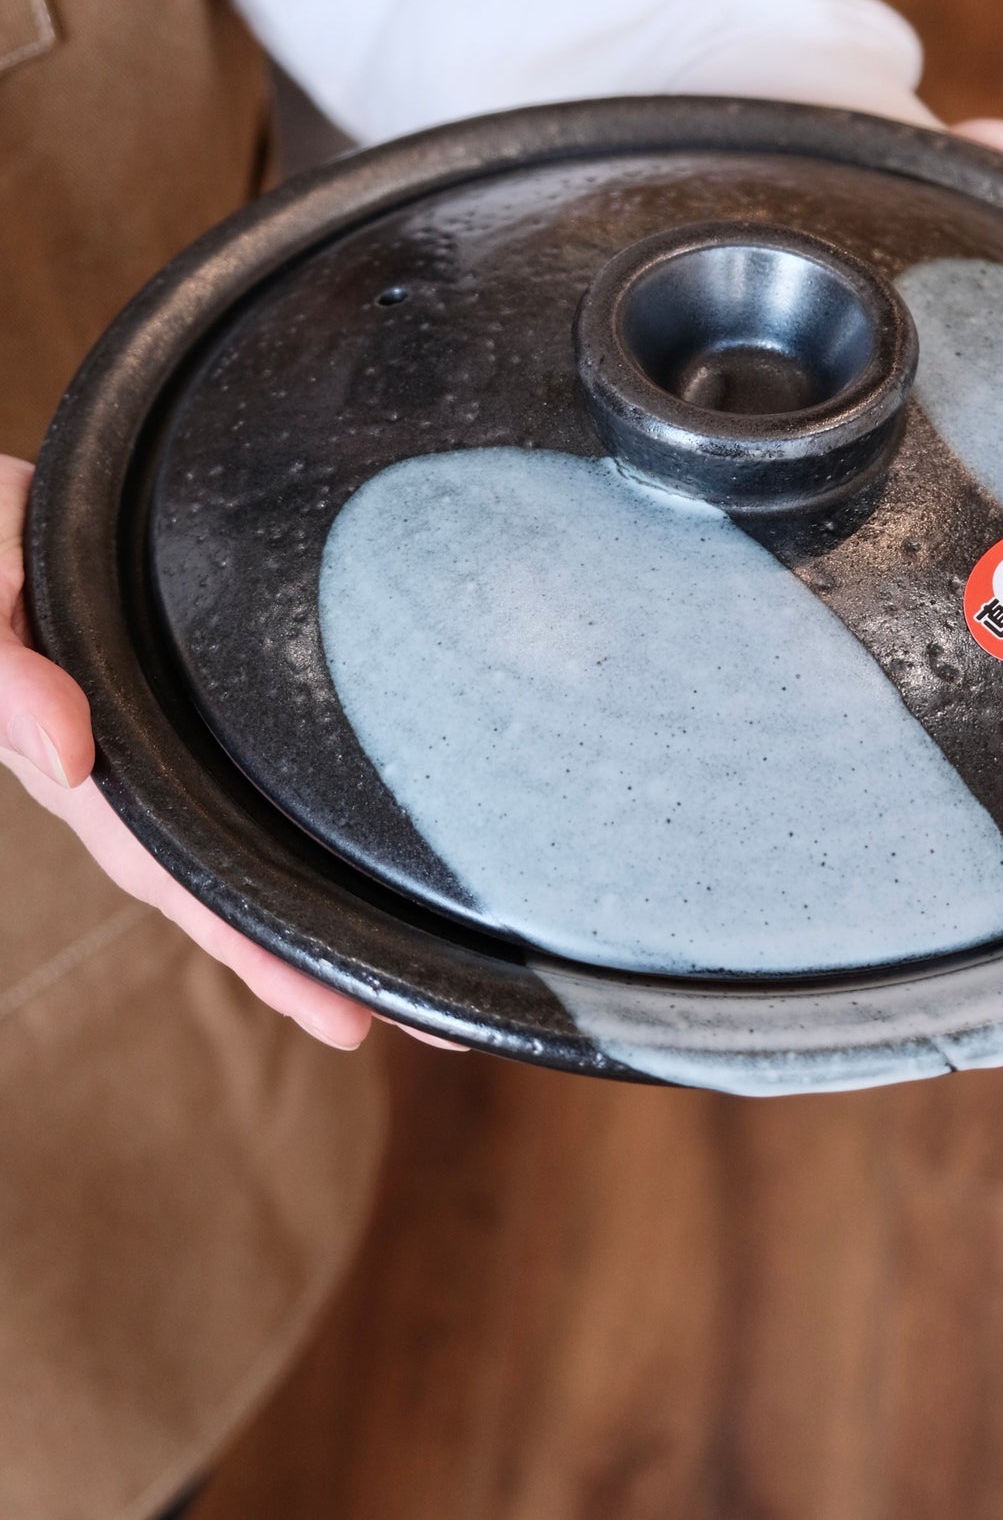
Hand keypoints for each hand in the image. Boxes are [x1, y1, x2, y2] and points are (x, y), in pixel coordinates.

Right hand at [0, 456, 371, 1048]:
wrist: (2, 511)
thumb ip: (3, 673)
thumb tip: (69, 756)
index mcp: (85, 771)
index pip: (185, 880)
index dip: (258, 952)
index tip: (341, 1013)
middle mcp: (125, 778)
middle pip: (230, 889)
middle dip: (313, 962)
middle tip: (426, 1025)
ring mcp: (156, 749)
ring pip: (245, 848)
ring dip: (317, 912)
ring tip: (417, 979)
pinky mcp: (186, 708)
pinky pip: (250, 783)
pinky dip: (303, 828)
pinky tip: (363, 859)